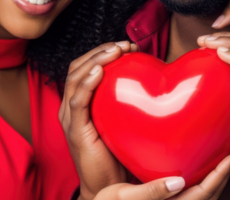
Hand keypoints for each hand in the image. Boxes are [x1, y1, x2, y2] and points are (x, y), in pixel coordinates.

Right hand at [60, 41, 136, 198]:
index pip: (85, 67)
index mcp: (82, 103)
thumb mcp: (126, 121)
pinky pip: (77, 102)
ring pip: (75, 78)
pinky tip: (99, 72)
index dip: (104, 51)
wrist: (111, 188)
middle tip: (125, 44)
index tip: (129, 46)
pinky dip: (87, 83)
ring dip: (95, 60)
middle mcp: (72, 108)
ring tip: (115, 51)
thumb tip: (158, 80)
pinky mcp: (75, 132)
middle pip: (78, 67)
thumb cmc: (120, 155)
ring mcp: (71, 119)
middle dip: (101, 51)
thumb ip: (131, 101)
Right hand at [88, 153, 229, 199]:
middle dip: (222, 177)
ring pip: (202, 197)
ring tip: (221, 160)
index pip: (203, 194)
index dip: (219, 177)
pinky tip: (197, 168)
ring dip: (214, 180)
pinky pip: (191, 195)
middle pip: (208, 197)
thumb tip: (178, 182)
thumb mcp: (124, 197)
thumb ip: (152, 192)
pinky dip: (201, 183)